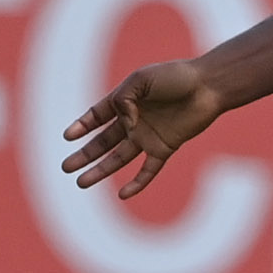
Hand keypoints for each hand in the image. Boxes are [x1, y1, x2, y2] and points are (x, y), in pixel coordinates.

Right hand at [59, 61, 223, 198]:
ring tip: (80, 183)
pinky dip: (137, 183)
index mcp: (125, 100)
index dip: (82, 126)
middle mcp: (134, 121)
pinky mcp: (164, 147)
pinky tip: (123, 195)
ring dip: (100, 171)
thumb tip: (124, 125)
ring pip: (118, 158)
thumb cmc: (176, 77)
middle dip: (84, 155)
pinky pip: (148, 169)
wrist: (207, 86)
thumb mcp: (142, 79)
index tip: (67, 137)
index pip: (97, 116)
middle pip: (103, 142)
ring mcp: (148, 136)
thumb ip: (124, 99)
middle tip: (65, 167)